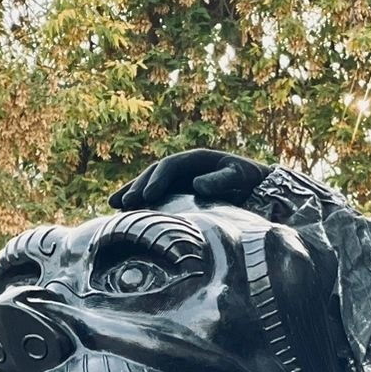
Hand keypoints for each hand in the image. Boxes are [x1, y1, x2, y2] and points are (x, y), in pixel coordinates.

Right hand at [110, 148, 270, 210]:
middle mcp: (184, 166)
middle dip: (138, 187)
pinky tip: (124, 212)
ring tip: (113, 205)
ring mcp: (180, 178)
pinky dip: (140, 202)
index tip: (147, 197)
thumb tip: (196, 185)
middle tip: (125, 203)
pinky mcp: (179, 191)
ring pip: (149, 183)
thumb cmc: (248, 179)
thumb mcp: (238, 176)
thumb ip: (219, 180)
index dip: (156, 180)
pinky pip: (155, 195)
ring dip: (132, 193)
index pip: (169, 167)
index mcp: (196, 159)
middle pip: (154, 173)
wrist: (257, 184)